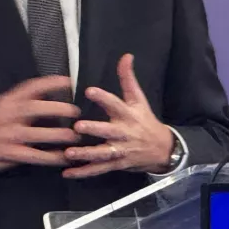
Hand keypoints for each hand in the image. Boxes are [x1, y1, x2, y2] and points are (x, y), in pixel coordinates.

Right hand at [0, 76, 81, 173]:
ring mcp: (7, 135)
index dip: (49, 83)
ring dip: (57, 135)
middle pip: (33, 108)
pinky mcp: (9, 153)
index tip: (67, 82)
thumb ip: (22, 101)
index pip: (29, 87)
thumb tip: (49, 94)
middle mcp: (7, 116)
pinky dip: (50, 157)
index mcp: (7, 102)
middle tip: (75, 111)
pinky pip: (34, 156)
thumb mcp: (2, 107)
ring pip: (36, 134)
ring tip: (74, 136)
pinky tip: (62, 157)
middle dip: (56, 109)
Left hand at [62, 54, 174, 178]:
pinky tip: (67, 173)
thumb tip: (126, 55)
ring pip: (102, 154)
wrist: (161, 149)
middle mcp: (124, 133)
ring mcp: (120, 150)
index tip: (89, 91)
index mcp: (128, 115)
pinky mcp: (116, 164)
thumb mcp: (139, 99)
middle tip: (78, 126)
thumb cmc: (145, 121)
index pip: (116, 104)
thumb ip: (128, 78)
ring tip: (69, 153)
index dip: (103, 97)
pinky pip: (98, 169)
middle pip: (108, 131)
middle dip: (94, 129)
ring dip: (85, 154)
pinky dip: (83, 172)